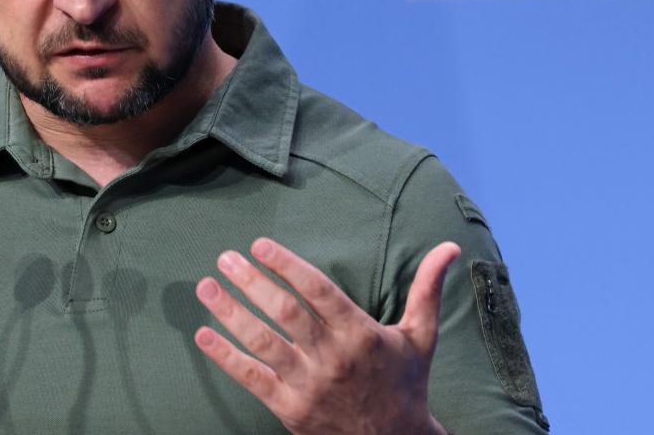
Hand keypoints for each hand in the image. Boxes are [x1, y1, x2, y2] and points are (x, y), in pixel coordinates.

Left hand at [194, 238, 459, 434]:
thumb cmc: (405, 382)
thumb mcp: (420, 336)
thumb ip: (427, 289)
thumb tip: (450, 246)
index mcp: (361, 334)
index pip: (318, 291)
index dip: (287, 265)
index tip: (259, 244)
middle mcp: (333, 358)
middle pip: (285, 313)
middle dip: (251, 282)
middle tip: (225, 257)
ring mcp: (309, 385)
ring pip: (263, 343)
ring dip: (229, 313)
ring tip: (206, 286)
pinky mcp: (290, 409)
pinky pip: (251, 379)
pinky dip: (224, 356)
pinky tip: (203, 334)